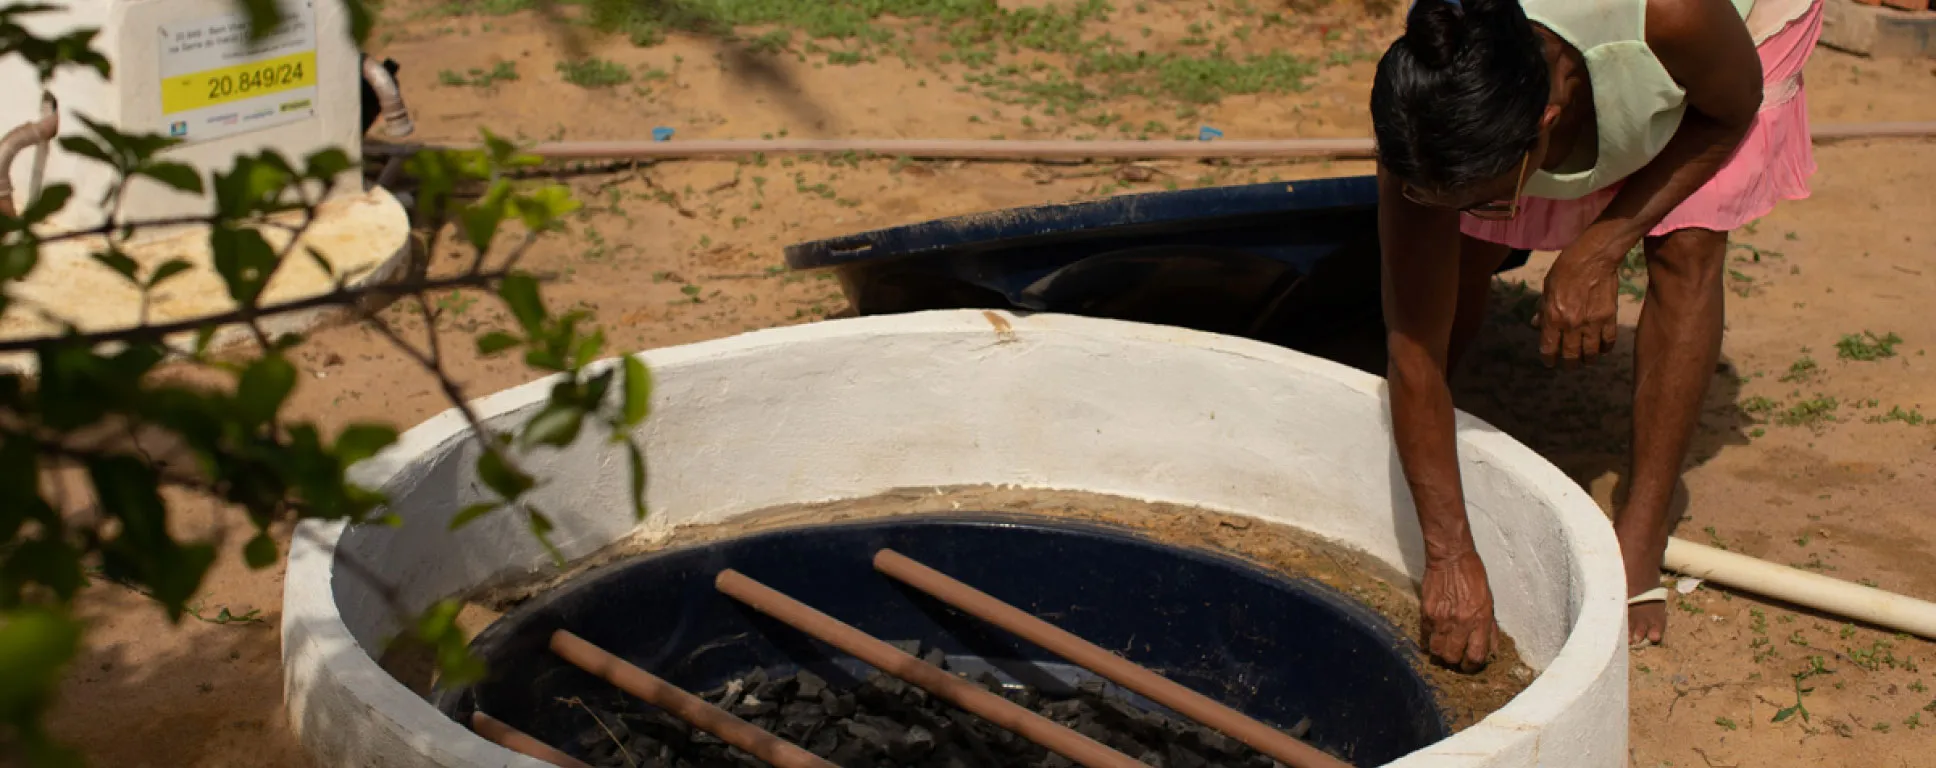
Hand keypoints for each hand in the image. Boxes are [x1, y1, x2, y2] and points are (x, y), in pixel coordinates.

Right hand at [1420, 549, 1496, 671]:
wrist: (1451, 558)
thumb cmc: (1473, 577)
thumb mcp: (1488, 601)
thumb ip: (1490, 627)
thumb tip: (1492, 648)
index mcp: (1480, 620)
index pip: (1476, 656)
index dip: (1473, 666)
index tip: (1471, 664)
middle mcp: (1460, 623)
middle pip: (1453, 658)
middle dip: (1455, 662)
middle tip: (1456, 657)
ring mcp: (1441, 619)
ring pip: (1437, 651)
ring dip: (1440, 654)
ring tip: (1444, 650)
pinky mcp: (1426, 613)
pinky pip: (1424, 637)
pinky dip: (1428, 641)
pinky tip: (1433, 638)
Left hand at [1536, 230, 1631, 366]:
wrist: (1593, 258)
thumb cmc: (1565, 269)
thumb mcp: (1547, 289)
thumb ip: (1542, 310)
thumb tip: (1535, 324)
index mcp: (1553, 318)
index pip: (1548, 348)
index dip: (1548, 359)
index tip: (1549, 362)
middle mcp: (1571, 325)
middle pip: (1570, 356)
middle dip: (1568, 364)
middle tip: (1569, 365)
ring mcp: (1592, 323)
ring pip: (1590, 353)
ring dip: (1587, 360)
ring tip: (1586, 360)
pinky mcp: (1609, 318)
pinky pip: (1608, 341)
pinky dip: (1604, 348)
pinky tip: (1601, 349)